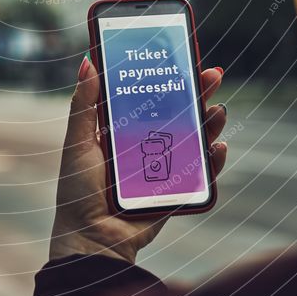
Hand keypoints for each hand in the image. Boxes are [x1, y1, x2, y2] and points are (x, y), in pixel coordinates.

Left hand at [50, 57, 227, 264]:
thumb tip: (88, 62)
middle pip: (178, 113)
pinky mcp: (175, 191)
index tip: (181, 56)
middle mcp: (147, 145)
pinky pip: (200, 174)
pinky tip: (218, 147)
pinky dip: (213, 162)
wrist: (91, 239)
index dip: (167, 77)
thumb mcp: (79, 141)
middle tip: (212, 75)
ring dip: (210, 123)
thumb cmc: (78, 190)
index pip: (150, 95)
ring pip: (194, 139)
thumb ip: (84, 104)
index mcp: (124, 129)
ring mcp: (164, 167)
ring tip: (218, 109)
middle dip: (197, 93)